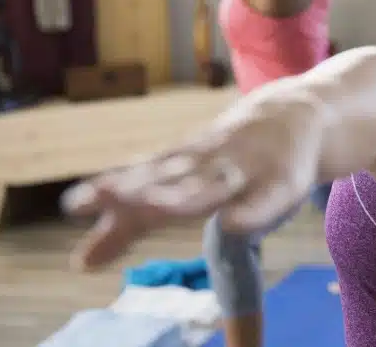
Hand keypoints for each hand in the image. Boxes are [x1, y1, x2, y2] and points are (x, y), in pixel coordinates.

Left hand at [61, 99, 320, 270]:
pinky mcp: (283, 182)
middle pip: (171, 175)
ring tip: (153, 206)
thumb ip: (134, 225)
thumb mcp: (181, 187)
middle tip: (99, 197)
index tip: (75, 203)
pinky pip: (268, 198)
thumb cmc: (232, 159)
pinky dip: (251, 210)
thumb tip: (79, 263)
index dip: (112, 190)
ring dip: (185, 194)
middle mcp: (211, 159)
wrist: (300, 113)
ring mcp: (248, 166)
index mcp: (184, 163)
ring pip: (213, 182)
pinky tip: (233, 225)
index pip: (143, 177)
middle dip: (137, 188)